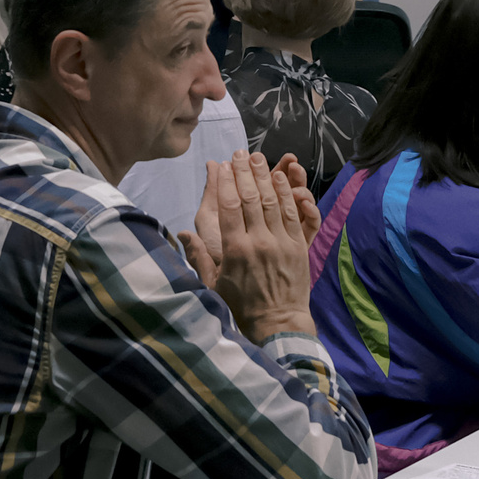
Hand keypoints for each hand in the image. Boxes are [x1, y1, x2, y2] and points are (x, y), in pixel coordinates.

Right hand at [190, 151, 314, 341]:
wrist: (278, 324)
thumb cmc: (241, 307)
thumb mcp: (212, 285)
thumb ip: (197, 257)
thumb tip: (180, 234)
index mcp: (235, 249)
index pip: (229, 206)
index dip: (226, 182)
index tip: (223, 165)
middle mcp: (259, 241)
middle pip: (251, 197)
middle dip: (245, 172)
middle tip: (240, 153)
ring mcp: (281, 242)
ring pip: (272, 201)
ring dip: (265, 176)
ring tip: (259, 158)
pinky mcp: (299, 246)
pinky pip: (293, 214)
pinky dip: (287, 194)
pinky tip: (281, 179)